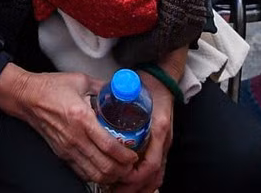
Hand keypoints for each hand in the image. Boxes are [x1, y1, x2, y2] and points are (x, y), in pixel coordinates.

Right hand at [0, 66, 138, 185]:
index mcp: (81, 118)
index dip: (125, 155)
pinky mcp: (62, 154)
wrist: (27, 97)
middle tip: (132, 164)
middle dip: (122, 170)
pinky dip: (96, 174)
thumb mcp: (81, 80)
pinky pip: (82, 172)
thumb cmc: (51, 87)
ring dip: (110, 175)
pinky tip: (103, 168)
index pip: (108, 145)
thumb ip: (103, 87)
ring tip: (121, 169)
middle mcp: (75, 137)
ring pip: (93, 173)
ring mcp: (67, 148)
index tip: (134, 154)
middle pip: (104, 166)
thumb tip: (120, 89)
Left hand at [107, 58, 180, 192]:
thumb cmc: (148, 86)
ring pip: (155, 177)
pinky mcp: (161, 146)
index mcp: (158, 129)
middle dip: (134, 187)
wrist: (163, 79)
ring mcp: (163, 144)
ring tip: (119, 191)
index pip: (151, 164)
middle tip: (114, 191)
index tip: (120, 178)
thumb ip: (117, 98)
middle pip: (153, 176)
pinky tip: (132, 185)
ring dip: (139, 187)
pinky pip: (156, 171)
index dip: (135, 175)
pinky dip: (145, 182)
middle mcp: (163, 140)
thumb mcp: (132, 91)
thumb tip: (96, 107)